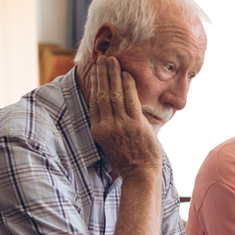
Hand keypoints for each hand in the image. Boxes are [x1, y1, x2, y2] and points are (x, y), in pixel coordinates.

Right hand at [89, 56, 162, 178]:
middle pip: (102, 93)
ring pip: (114, 93)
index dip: (95, 84)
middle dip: (102, 74)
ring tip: (113, 60)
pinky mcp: (135, 125)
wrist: (140, 176)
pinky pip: (130, 99)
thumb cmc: (129, 162)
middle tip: (103, 58)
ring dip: (114, 74)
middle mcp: (107, 126)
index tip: (95, 71)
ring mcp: (121, 125)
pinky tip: (127, 74)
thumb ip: (111, 127)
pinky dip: (128, 85)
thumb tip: (116, 112)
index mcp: (98, 130)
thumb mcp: (111, 144)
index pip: (94, 101)